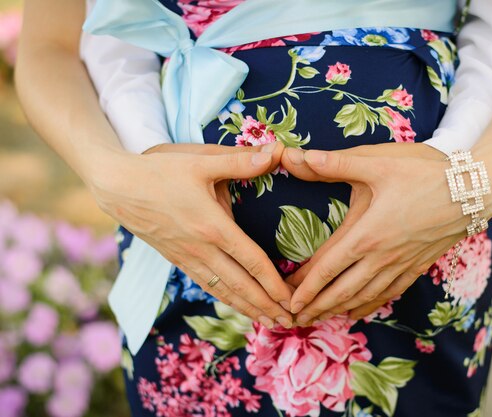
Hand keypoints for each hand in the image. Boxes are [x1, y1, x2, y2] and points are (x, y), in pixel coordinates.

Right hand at [89, 141, 293, 328]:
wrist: (116, 186)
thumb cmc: (159, 171)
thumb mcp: (201, 161)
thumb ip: (240, 161)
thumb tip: (276, 152)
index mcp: (213, 227)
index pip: (252, 261)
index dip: (274, 284)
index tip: (292, 299)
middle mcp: (202, 250)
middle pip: (241, 286)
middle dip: (267, 306)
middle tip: (290, 323)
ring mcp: (187, 258)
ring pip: (223, 291)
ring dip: (248, 308)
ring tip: (269, 322)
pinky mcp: (177, 259)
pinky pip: (207, 285)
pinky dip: (226, 299)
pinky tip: (236, 305)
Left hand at [279, 143, 491, 324]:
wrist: (473, 189)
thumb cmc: (424, 172)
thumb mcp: (377, 162)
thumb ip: (335, 163)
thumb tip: (296, 156)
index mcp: (366, 234)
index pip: (327, 268)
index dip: (305, 287)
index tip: (288, 302)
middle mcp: (381, 257)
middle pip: (341, 291)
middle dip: (316, 307)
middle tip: (295, 319)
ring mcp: (401, 265)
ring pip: (363, 296)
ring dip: (338, 310)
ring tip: (319, 320)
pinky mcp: (417, 265)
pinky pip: (388, 293)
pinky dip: (369, 305)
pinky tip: (358, 310)